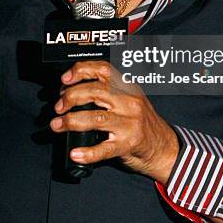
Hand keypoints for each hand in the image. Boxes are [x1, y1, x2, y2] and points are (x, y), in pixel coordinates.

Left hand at [50, 60, 178, 183]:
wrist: (164, 146)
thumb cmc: (141, 122)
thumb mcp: (128, 100)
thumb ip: (106, 93)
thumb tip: (70, 91)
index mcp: (127, 87)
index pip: (103, 69)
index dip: (81, 71)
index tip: (64, 80)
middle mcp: (130, 101)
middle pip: (96, 91)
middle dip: (71, 97)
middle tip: (58, 107)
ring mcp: (130, 123)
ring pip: (96, 117)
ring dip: (71, 121)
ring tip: (58, 125)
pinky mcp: (129, 144)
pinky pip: (104, 148)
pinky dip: (87, 152)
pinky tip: (76, 153)